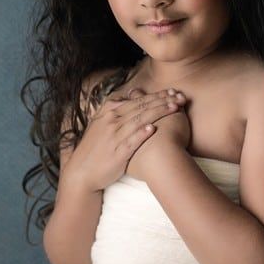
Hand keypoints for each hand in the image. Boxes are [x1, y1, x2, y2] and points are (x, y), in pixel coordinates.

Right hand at [61, 85, 187, 192]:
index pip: (137, 99)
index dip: (157, 95)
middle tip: (181, 97)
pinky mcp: (117, 153)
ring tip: (175, 107)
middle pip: (142, 107)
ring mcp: (114, 136)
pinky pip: (131, 141)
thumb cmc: (95, 148)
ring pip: (139, 120)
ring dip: (158, 112)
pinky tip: (153, 128)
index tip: (173, 91)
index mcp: (109, 112)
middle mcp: (111, 121)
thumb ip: (117, 108)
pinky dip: (141, 134)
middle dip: (163, 100)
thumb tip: (132, 93)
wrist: (81, 172)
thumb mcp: (101, 123)